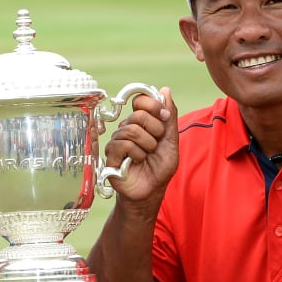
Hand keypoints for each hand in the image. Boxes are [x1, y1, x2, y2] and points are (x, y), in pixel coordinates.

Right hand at [104, 87, 178, 201]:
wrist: (151, 191)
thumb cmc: (160, 168)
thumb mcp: (171, 141)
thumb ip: (169, 117)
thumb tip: (165, 90)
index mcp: (141, 123)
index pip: (140, 101)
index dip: (153, 105)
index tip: (164, 117)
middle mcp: (126, 128)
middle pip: (137, 115)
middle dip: (154, 130)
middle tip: (156, 145)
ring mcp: (117, 141)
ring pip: (131, 130)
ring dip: (147, 146)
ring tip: (146, 156)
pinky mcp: (110, 154)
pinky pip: (123, 144)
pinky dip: (136, 154)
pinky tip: (136, 162)